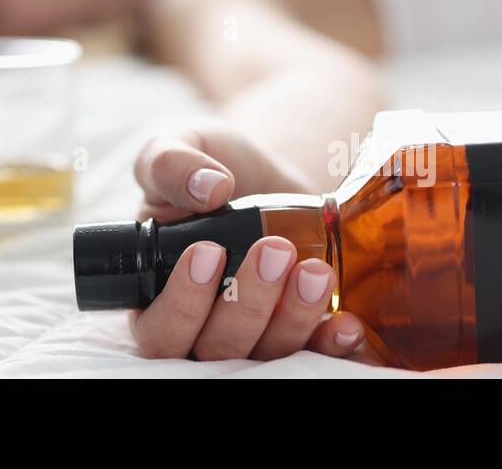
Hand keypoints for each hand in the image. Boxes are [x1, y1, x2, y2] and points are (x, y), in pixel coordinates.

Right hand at [129, 126, 381, 363]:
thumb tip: (208, 187)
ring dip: (292, 318)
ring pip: (267, 355)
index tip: (208, 251)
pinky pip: (313, 354)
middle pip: (217, 349)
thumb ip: (171, 163)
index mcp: (155, 296)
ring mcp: (254, 337)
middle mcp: (202, 328)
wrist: (267, 174)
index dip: (180, 305)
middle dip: (247, 303)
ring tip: (314, 270)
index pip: (159, 331)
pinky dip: (330, 344)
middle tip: (274, 249)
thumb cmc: (211, 168)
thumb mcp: (179, 147)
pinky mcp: (299, 333)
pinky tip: (346, 322)